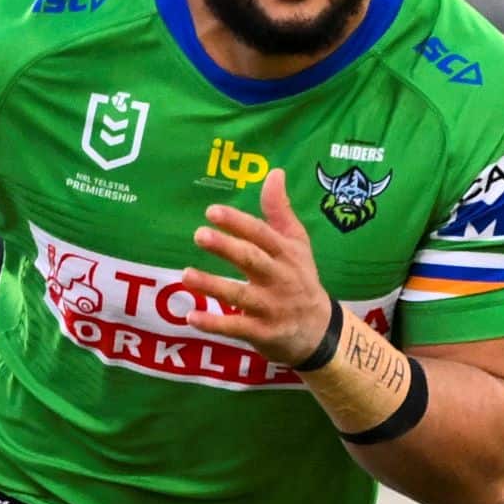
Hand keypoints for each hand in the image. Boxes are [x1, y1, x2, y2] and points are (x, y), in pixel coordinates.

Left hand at [182, 168, 334, 367]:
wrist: (319, 330)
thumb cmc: (301, 279)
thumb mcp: (297, 244)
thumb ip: (280, 211)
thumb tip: (275, 172)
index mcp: (286, 253)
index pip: (261, 234)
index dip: (238, 222)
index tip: (212, 211)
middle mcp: (279, 278)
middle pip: (251, 260)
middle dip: (226, 247)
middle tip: (199, 235)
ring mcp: (271, 307)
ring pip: (239, 294)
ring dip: (212, 285)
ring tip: (185, 274)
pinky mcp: (262, 332)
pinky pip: (236, 327)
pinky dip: (214, 323)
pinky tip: (191, 318)